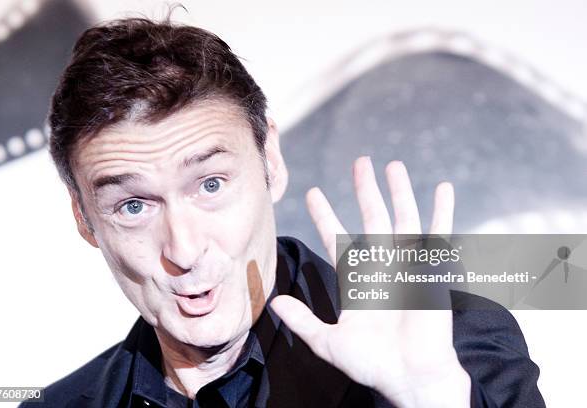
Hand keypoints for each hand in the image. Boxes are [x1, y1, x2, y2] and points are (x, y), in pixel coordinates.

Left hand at [270, 157, 469, 407]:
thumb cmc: (371, 364)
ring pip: (402, 218)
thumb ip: (303, 320)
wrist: (408, 376)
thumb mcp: (328, 342)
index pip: (337, 237)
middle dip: (365, 190)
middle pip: (371, 218)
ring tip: (393, 165)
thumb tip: (275, 303)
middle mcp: (381, 266)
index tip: (313, 194)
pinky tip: (444, 188)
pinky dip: (442, 211)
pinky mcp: (429, 270)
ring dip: (399, 192)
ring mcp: (406, 264)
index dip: (325, 216)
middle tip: (361, 163)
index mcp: (357, 279)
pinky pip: (438, 234)